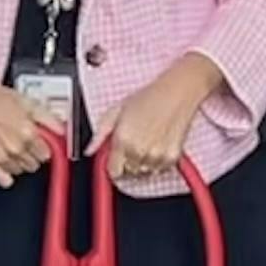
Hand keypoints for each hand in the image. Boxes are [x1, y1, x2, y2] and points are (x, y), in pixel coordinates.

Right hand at [0, 57, 56, 187]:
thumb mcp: (26, 101)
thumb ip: (47, 118)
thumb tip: (62, 130)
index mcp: (28, 134)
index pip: (46, 155)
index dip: (42, 148)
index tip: (38, 144)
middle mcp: (16, 148)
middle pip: (33, 165)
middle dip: (31, 155)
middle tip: (22, 143)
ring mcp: (0, 158)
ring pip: (19, 171)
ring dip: (18, 163)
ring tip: (9, 147)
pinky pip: (3, 180)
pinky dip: (5, 176)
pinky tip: (4, 166)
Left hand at [103, 56, 223, 185]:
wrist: (176, 93)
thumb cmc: (148, 97)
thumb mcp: (116, 110)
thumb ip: (100, 133)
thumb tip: (89, 150)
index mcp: (122, 141)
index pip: (113, 171)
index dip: (113, 164)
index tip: (116, 157)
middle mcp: (139, 151)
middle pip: (129, 172)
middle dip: (128, 161)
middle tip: (134, 142)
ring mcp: (156, 156)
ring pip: (144, 172)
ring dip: (143, 162)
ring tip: (146, 141)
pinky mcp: (171, 158)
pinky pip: (159, 169)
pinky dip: (157, 161)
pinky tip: (157, 144)